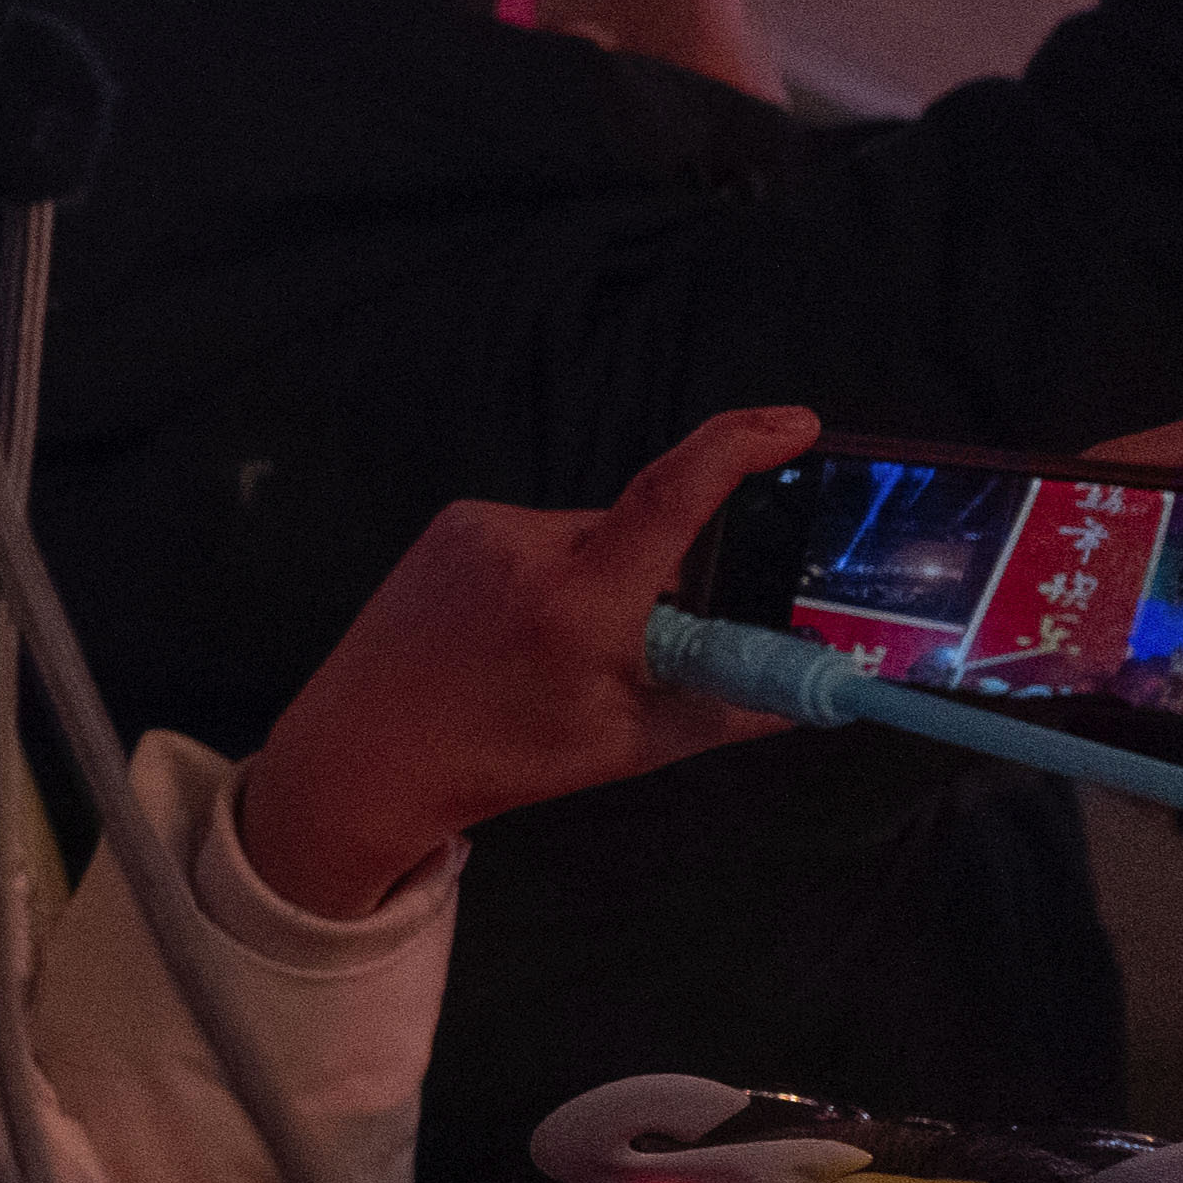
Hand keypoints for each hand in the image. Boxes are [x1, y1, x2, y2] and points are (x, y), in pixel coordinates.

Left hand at [232, 407, 814, 923]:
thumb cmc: (501, 759)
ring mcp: (480, 527)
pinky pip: (540, 536)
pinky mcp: (451, 524)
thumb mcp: (631, 744)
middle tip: (638, 652)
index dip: (738, 446)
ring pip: (592, 536)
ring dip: (607, 579)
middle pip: (642, 531)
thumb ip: (734, 706)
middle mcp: (525, 545)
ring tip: (557, 653)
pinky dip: (557, 573)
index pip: (671, 496)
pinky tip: (519, 629)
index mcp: (579, 601)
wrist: (364, 752)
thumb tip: (818, 687)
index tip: (795, 423)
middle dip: (665, 579)